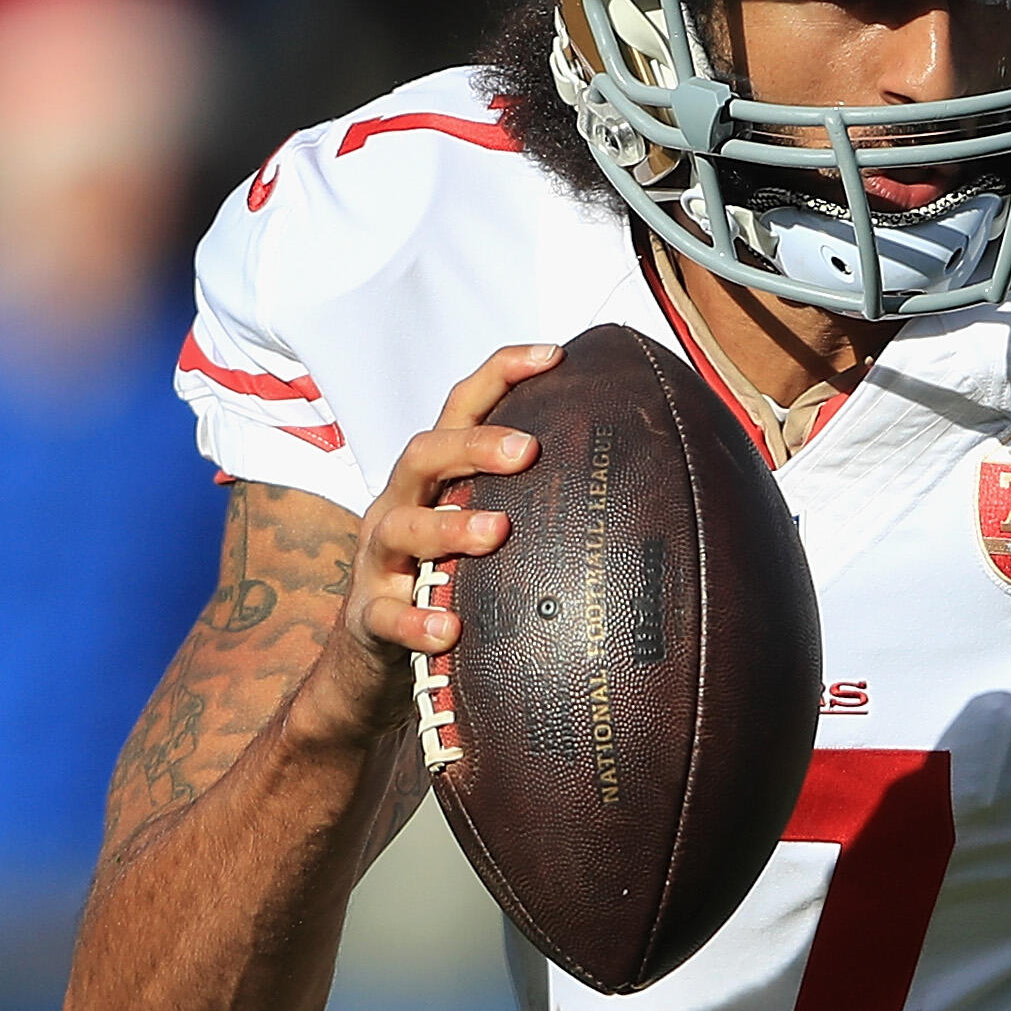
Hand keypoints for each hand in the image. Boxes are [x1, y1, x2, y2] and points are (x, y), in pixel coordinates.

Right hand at [286, 344, 560, 750]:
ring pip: (401, 527)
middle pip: (424, 453)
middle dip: (475, 445)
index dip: (500, 373)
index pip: (460, 406)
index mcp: (434, 476)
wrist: (374, 656)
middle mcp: (400, 504)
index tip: (556, 354)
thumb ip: (536, 500)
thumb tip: (642, 480)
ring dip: (450, 526)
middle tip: (530, 450)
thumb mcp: (486, 532)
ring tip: (498, 531)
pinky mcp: (368, 615)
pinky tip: (449, 629)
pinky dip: (415, 622)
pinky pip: (385, 615)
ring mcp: (379, 558)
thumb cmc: (449, 579)